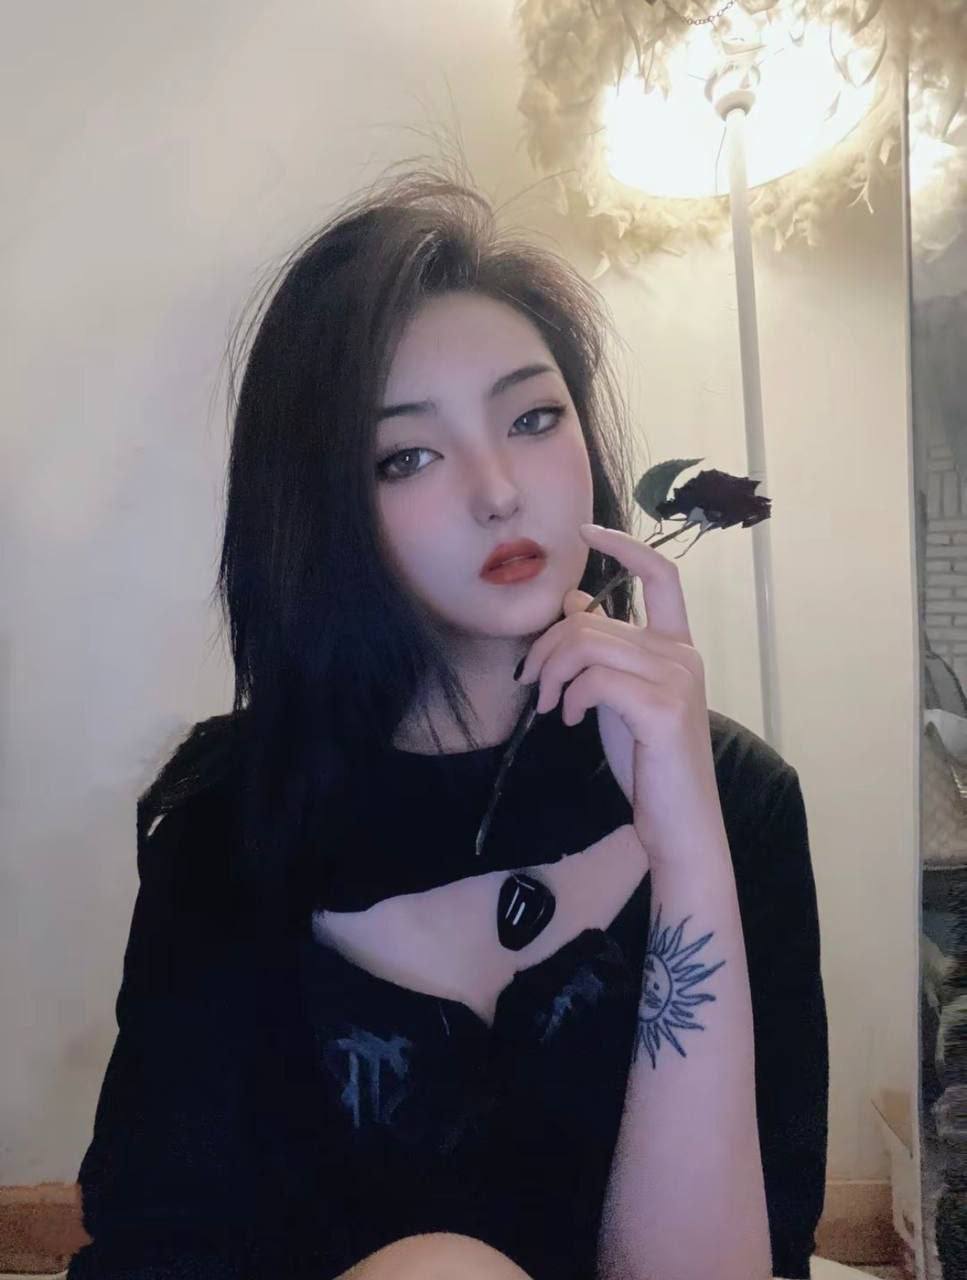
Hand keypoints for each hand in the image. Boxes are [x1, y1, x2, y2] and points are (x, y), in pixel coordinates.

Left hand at [516, 523, 725, 867]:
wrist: (678, 821)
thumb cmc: (648, 761)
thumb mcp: (619, 695)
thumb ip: (604, 651)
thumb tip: (573, 603)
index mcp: (677, 646)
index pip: (661, 575)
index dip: (624, 546)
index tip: (585, 532)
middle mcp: (683, 655)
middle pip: (594, 621)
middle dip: (547, 648)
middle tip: (531, 684)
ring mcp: (677, 679)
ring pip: (588, 645)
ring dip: (551, 674)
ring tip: (548, 705)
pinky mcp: (663, 708)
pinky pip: (594, 679)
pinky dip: (569, 697)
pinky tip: (569, 720)